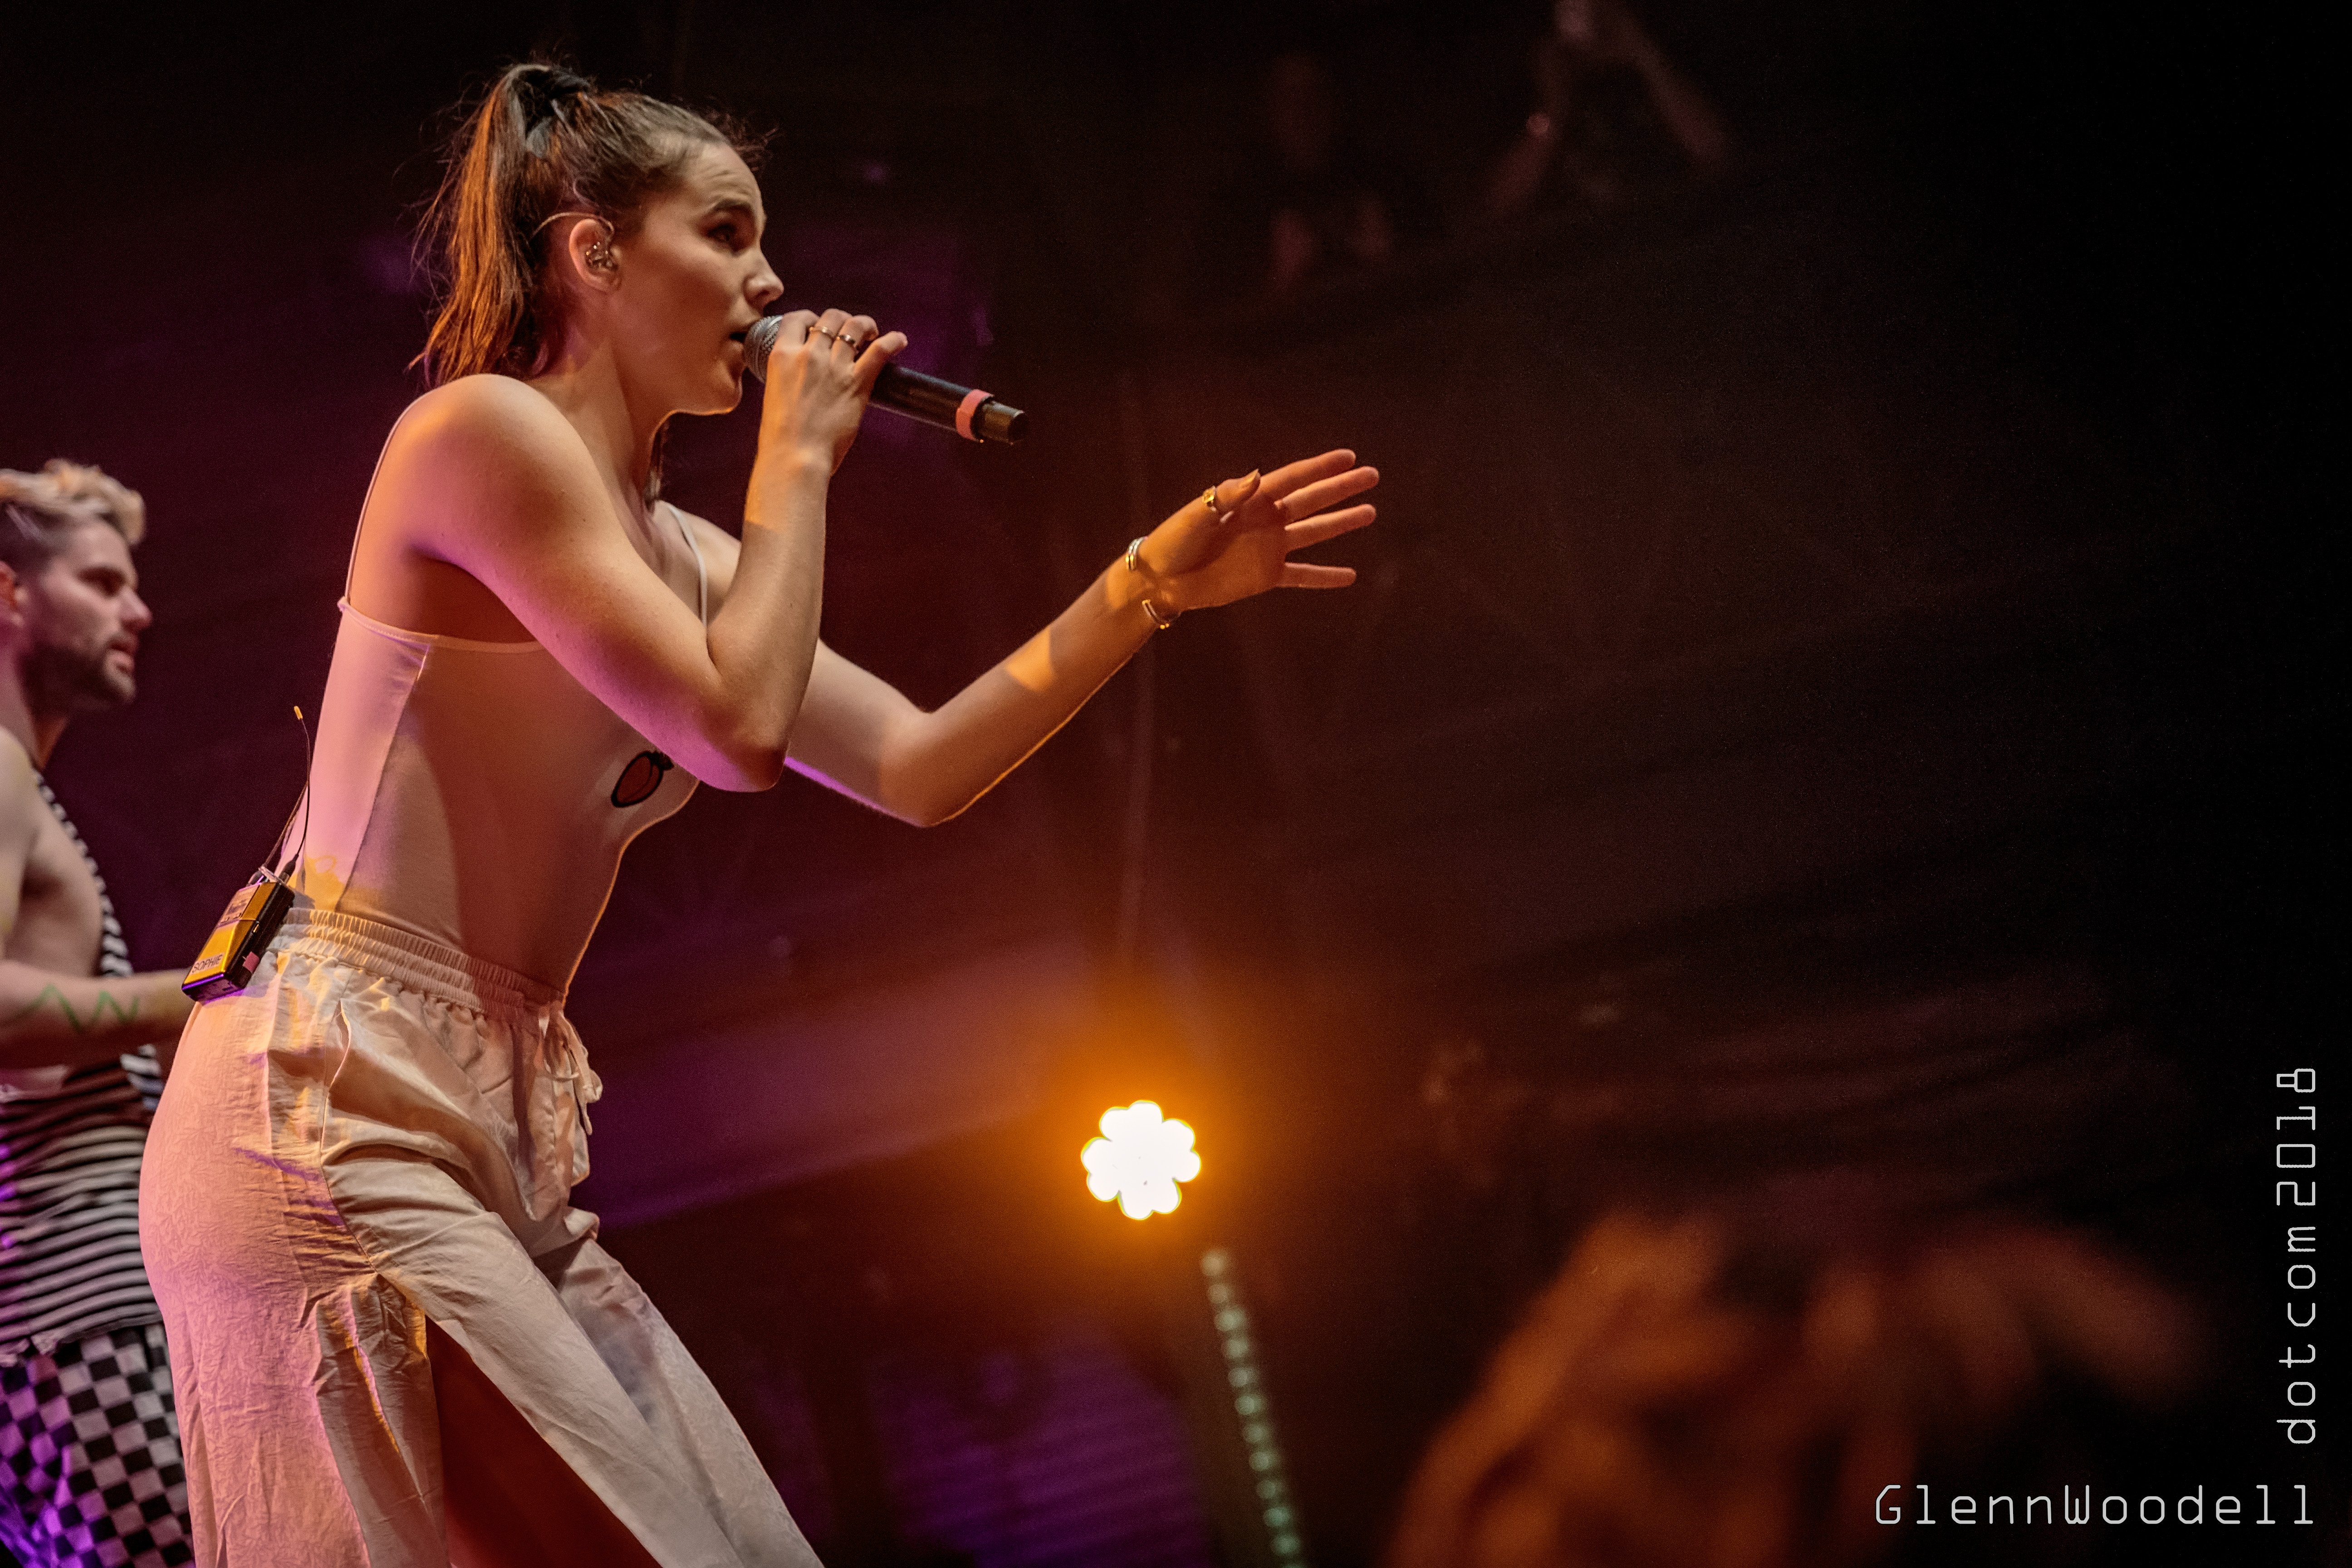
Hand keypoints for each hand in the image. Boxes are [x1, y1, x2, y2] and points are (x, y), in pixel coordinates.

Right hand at [754, 307, 908, 475]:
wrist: (795, 456)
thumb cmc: (781, 435)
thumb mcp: (775, 393)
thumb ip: (788, 376)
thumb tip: (799, 375)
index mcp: (783, 356)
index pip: (797, 319)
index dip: (810, 318)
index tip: (818, 325)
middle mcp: (809, 355)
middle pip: (830, 318)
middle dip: (842, 320)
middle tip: (849, 331)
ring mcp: (835, 367)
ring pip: (855, 327)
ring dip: (866, 325)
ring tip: (871, 333)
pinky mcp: (857, 382)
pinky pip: (879, 351)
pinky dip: (892, 341)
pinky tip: (899, 340)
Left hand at [1135, 448, 1377, 612]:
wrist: (1161, 580)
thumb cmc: (1173, 541)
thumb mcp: (1196, 514)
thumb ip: (1228, 495)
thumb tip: (1258, 475)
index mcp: (1250, 500)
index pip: (1293, 479)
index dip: (1321, 468)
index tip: (1349, 458)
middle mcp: (1265, 520)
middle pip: (1312, 500)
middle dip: (1341, 489)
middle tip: (1373, 476)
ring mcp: (1269, 548)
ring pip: (1314, 533)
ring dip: (1341, 523)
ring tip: (1370, 513)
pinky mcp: (1266, 576)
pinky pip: (1303, 576)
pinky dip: (1325, 576)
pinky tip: (1350, 576)